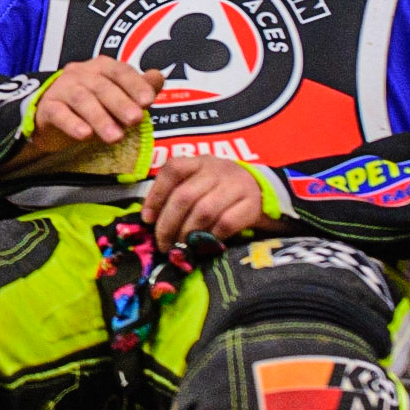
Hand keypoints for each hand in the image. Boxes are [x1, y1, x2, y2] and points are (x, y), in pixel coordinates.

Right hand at [31, 57, 163, 146]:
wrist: (52, 117)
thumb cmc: (91, 105)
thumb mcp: (117, 97)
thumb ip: (139, 88)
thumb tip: (158, 77)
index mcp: (102, 67)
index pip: (120, 71)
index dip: (134, 84)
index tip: (148, 101)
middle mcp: (81, 73)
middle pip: (101, 86)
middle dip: (120, 103)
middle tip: (135, 120)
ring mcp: (62, 89)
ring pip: (81, 99)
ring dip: (100, 118)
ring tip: (115, 137)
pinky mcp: (47, 107)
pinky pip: (58, 113)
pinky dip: (72, 123)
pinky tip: (84, 135)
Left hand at [141, 154, 275, 249]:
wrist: (262, 190)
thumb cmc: (219, 189)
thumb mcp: (198, 182)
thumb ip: (176, 194)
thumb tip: (150, 220)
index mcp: (198, 162)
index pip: (172, 170)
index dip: (155, 195)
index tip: (147, 219)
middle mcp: (217, 170)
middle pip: (184, 196)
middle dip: (168, 224)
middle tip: (163, 244)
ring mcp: (236, 185)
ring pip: (204, 211)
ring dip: (187, 234)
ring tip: (181, 247)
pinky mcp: (252, 205)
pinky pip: (226, 223)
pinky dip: (211, 237)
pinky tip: (205, 245)